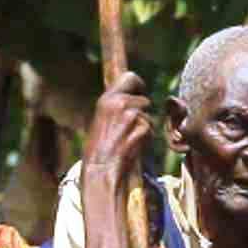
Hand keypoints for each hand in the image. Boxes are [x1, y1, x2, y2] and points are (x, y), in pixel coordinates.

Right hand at [82, 71, 151, 191]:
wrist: (100, 170)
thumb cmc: (97, 151)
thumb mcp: (100, 121)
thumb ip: (113, 108)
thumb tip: (128, 100)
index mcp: (106, 99)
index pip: (130, 77)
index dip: (137, 85)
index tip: (139, 92)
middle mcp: (119, 103)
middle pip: (143, 99)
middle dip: (142, 112)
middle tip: (133, 128)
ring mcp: (131, 115)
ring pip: (147, 116)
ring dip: (143, 128)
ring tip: (128, 141)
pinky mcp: (142, 128)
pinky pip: (150, 130)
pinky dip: (146, 139)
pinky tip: (132, 148)